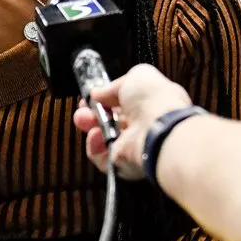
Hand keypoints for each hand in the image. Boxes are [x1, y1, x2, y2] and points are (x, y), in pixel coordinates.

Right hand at [73, 64, 191, 179]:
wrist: (159, 128)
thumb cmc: (153, 99)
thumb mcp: (136, 76)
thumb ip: (114, 85)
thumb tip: (98, 93)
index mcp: (150, 104)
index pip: (123, 104)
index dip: (105, 99)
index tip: (91, 96)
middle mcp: (143, 126)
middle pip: (110, 121)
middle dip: (92, 113)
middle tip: (82, 108)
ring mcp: (133, 145)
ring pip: (103, 138)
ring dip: (90, 127)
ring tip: (84, 119)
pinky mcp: (124, 164)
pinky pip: (102, 156)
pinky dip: (95, 146)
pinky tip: (95, 135)